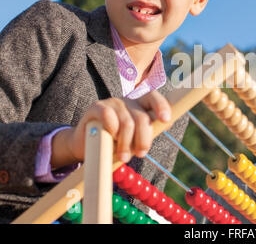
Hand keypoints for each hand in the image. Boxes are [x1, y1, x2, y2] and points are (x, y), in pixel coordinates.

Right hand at [51, 90, 170, 167]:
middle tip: (141, 154)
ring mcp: (112, 102)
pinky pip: (108, 117)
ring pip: (127, 123)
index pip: (153, 98)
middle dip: (144, 139)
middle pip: (142, 117)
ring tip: (123, 156)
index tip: (166, 120)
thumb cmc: (116, 143)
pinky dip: (112, 130)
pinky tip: (109, 137)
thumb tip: (168, 122)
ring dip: (126, 144)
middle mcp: (127, 101)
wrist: (87, 147)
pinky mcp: (96, 107)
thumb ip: (148, 130)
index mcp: (140, 105)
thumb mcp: (134, 138)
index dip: (161, 106)